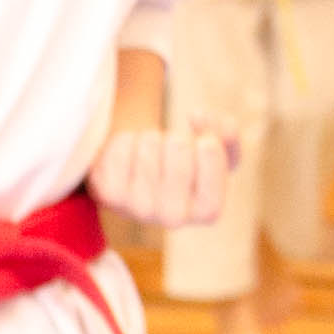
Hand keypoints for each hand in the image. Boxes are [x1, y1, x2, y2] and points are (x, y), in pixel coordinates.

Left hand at [90, 120, 246, 230]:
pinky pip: (121, 148)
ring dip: (150, 137)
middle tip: (172, 147)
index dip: (211, 149)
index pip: (214, 166)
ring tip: (149, 152)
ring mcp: (138, 208)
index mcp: (206, 210)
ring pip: (149, 144)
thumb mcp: (214, 147)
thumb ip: (225, 133)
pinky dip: (125, 140)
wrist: (136, 169)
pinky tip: (129, 155)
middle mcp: (173, 217)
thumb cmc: (181, 160)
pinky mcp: (108, 194)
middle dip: (177, 137)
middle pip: (180, 148)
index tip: (204, 139)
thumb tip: (200, 116)